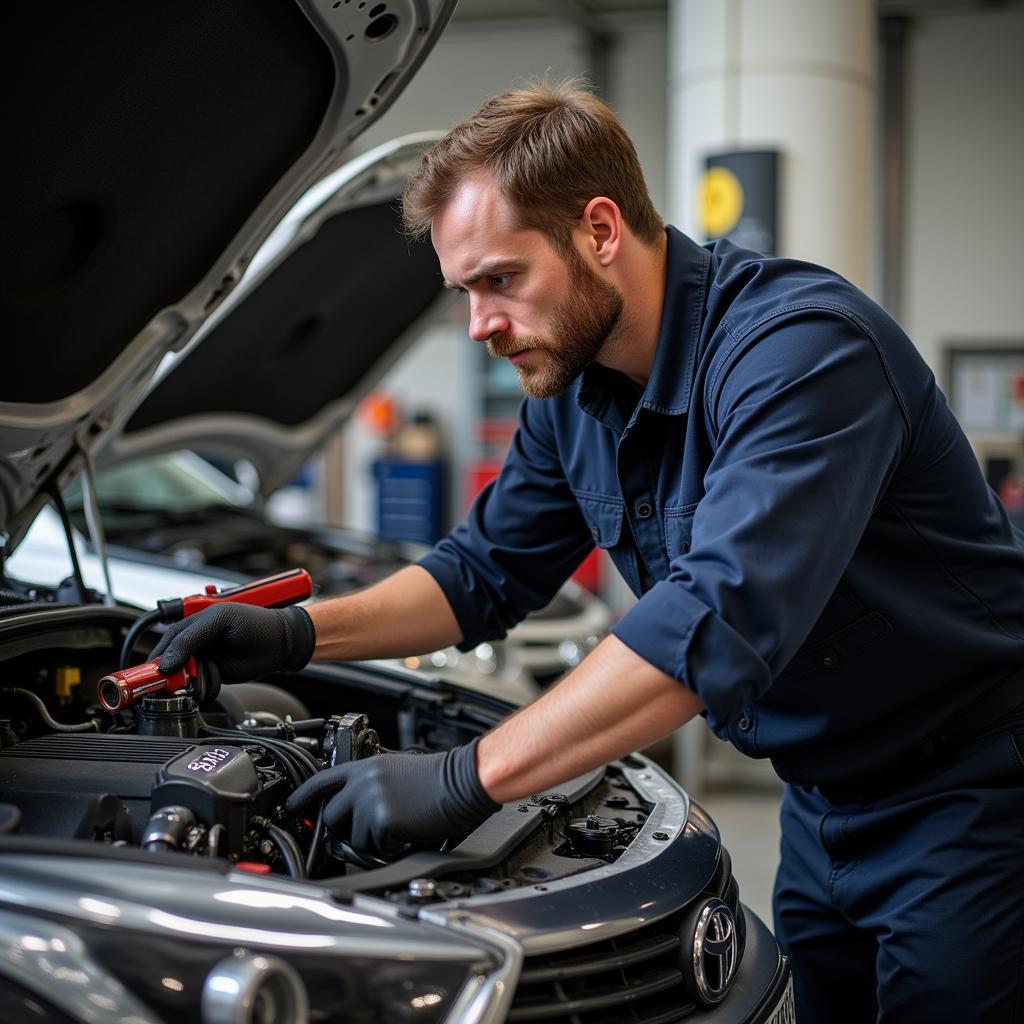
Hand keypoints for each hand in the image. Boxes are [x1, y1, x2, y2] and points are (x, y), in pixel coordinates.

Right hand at [149, 604, 315, 684]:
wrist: (283, 642)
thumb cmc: (257, 623)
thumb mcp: (221, 621)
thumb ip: (192, 639)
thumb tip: (167, 662)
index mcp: (197, 621)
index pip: (169, 638)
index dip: (159, 654)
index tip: (153, 669)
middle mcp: (199, 640)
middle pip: (172, 658)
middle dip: (167, 672)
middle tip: (163, 682)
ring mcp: (207, 657)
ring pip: (183, 674)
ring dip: (182, 682)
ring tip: (184, 685)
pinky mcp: (216, 672)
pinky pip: (199, 684)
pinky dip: (199, 688)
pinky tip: (202, 687)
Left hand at [286, 739, 498, 854]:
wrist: (462, 781)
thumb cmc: (438, 778)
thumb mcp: (396, 771)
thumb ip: (370, 784)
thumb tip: (355, 808)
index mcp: (367, 766)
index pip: (323, 779)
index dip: (303, 795)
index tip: (291, 806)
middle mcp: (364, 781)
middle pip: (331, 815)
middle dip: (345, 828)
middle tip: (368, 829)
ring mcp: (371, 800)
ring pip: (353, 837)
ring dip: (372, 840)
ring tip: (397, 826)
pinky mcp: (382, 820)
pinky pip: (374, 847)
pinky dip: (389, 847)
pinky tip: (406, 832)